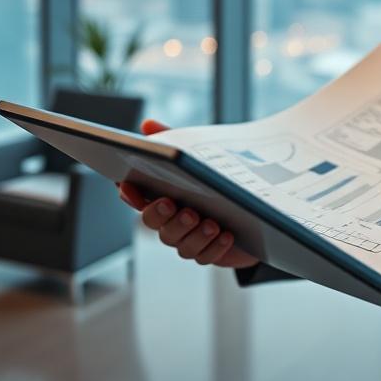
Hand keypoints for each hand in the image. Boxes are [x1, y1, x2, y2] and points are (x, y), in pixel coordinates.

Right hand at [117, 119, 260, 269]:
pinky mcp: (209, 252)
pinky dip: (215, 247)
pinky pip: (206, 256)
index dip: (130, 193)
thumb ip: (172, 140)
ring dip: (194, 234)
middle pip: (154, 223)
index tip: (128, 184)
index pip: (137, 197)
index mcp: (163, 196)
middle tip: (174, 204)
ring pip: (181, 244)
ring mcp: (188, 240)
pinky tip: (227, 234)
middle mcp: (170, 221)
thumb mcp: (197, 154)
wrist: (253, 209)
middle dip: (161, 215)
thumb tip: (147, 125)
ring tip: (209, 221)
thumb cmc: (215, 179)